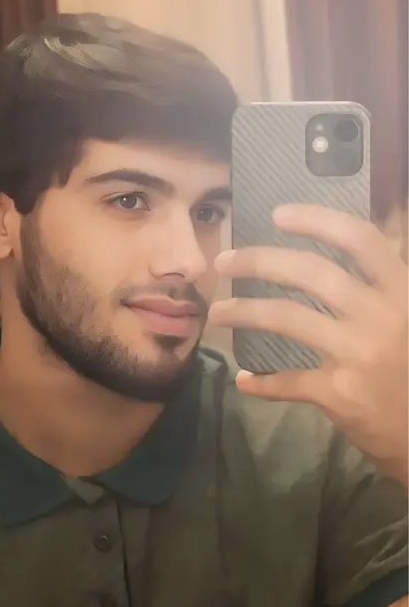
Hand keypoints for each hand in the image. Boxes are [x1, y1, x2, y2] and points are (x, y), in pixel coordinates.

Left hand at [210, 204, 407, 484]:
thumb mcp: (408, 317)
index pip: (359, 240)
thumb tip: (340, 260)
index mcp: (401, 291)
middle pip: (310, 272)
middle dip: (258, 261)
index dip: (317, 220)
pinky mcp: (341, 392)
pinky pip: (289, 381)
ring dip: (243, 312)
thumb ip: (382, 289)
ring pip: (286, 318)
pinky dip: (263, 384)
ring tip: (217, 313)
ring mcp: (359, 353)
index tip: (278, 214)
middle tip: (224, 261)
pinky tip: (246, 382)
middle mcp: (381, 315)